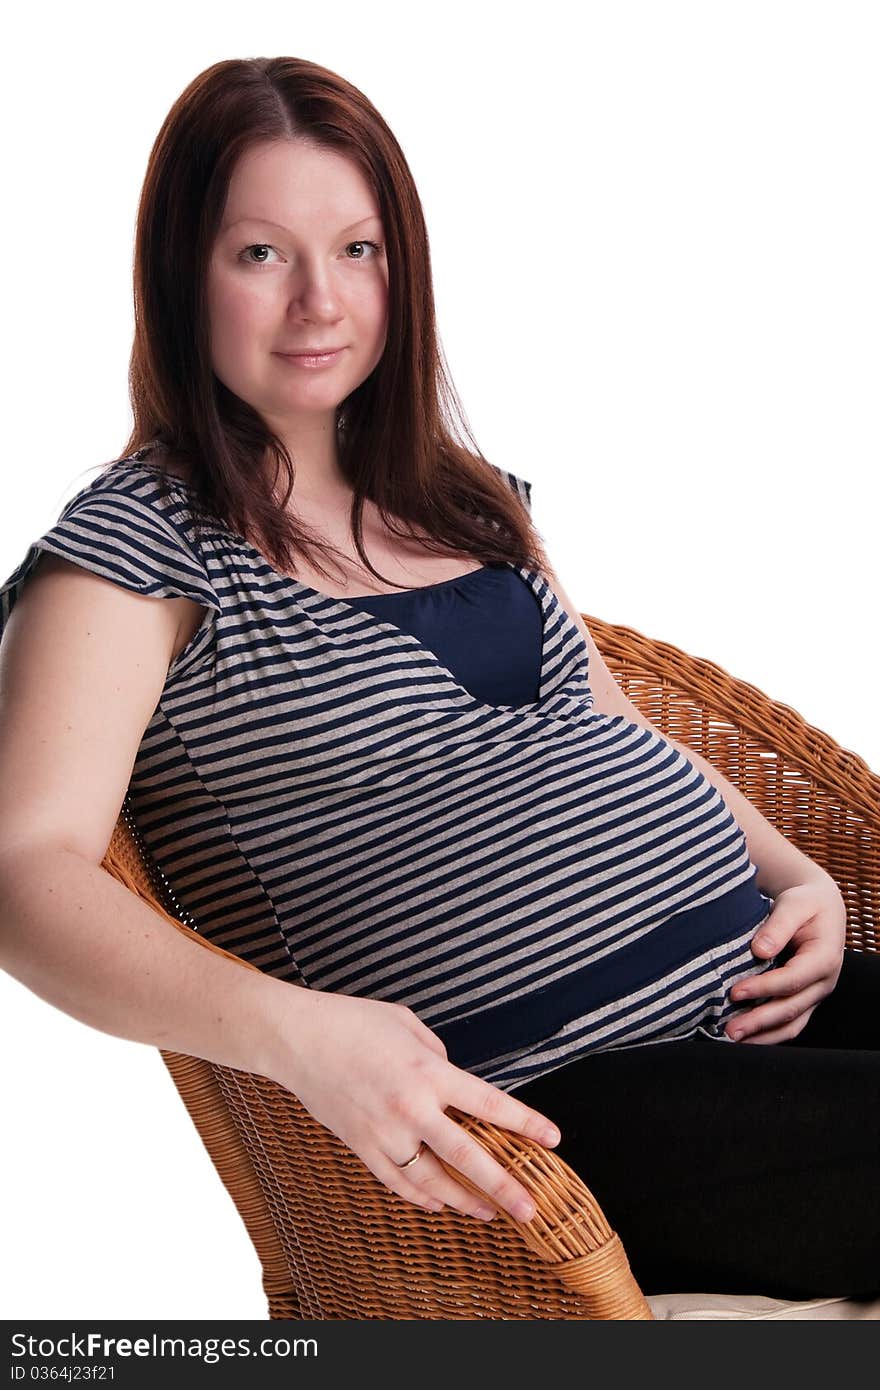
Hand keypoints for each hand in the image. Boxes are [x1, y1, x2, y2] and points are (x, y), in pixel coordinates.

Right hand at [268, 987, 561, 1222]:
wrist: (298, 1039)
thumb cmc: (353, 1021)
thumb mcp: (407, 1023)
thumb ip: (437, 1052)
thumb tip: (451, 1076)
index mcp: (429, 1071)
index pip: (488, 1104)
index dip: (525, 1124)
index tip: (553, 1139)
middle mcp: (412, 1107)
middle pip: (468, 1156)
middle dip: (504, 1185)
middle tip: (531, 1209)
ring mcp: (385, 1132)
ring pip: (433, 1180)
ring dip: (465, 1200)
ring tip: (490, 1214)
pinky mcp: (361, 1145)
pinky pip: (397, 1181)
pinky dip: (421, 1197)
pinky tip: (440, 1204)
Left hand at [725, 877, 846, 1043]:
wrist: (820, 908)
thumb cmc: (805, 902)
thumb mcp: (794, 904)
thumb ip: (779, 925)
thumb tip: (760, 951)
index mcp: (824, 957)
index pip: (792, 980)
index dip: (763, 988)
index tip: (735, 992)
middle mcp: (823, 982)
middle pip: (791, 1009)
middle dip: (759, 1022)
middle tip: (730, 1031)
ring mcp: (815, 994)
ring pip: (792, 1024)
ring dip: (763, 1036)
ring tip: (732, 1040)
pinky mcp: (804, 1000)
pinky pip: (788, 1024)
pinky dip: (767, 1033)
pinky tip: (745, 1037)